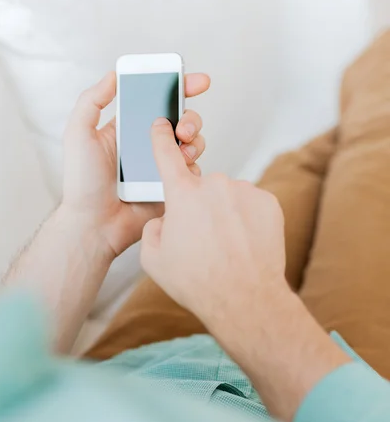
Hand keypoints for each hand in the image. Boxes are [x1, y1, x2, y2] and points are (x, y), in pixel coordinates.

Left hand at [62, 71, 209, 259]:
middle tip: (181, 127)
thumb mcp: (79, 134)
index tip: (195, 81)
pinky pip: (192, 171)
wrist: (95, 224)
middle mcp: (148, 145)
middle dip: (190, 117)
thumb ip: (91, 101)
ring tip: (182, 146)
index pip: (157, 101)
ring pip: (192, 144)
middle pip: (182, 120)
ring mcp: (161, 166)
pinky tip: (181, 167)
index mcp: (129, 128)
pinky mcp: (171, 186)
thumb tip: (112, 75)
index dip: (179, 88)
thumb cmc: (83, 183)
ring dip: (194, 139)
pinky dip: (192, 165)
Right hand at [140, 118, 287, 336]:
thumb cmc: (197, 281)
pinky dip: (246, 219)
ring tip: (226, 247)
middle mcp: (214, 185)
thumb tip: (165, 219)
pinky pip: (250, 204)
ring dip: (225, 214)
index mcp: (182, 195)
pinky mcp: (268, 202)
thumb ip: (152, 229)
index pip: (167, 155)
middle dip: (198, 208)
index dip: (161, 138)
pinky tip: (244, 243)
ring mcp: (244, 191)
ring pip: (228, 197)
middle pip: (201, 189)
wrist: (245, 298)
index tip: (162, 123)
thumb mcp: (153, 259)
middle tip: (202, 240)